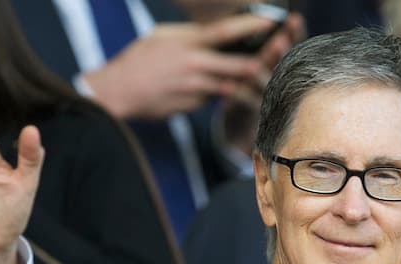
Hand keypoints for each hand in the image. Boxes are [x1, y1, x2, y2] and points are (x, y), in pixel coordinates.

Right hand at [82, 15, 279, 119]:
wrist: (120, 91)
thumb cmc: (139, 60)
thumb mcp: (161, 37)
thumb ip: (188, 35)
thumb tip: (210, 30)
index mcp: (187, 42)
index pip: (224, 32)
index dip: (250, 26)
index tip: (270, 22)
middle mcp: (194, 63)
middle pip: (237, 63)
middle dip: (261, 60)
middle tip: (280, 55)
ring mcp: (195, 86)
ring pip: (232, 85)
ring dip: (250, 83)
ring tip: (265, 77)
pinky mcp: (194, 103)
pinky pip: (217, 97)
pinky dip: (229, 94)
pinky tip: (241, 92)